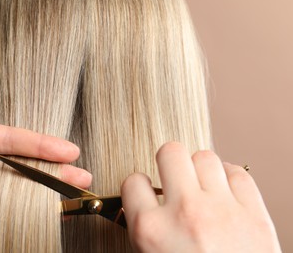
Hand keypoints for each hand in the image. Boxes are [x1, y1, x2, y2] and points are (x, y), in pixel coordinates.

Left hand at [0, 80, 91, 238]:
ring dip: (44, 189)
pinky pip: (0, 207)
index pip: (9, 138)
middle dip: (52, 168)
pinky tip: (44, 208)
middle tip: (81, 174)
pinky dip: (23, 208)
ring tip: (72, 193)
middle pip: (19, 162)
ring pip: (15, 185)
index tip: (68, 150)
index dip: (40, 144)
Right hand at [121, 142, 280, 252]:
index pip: (132, 182)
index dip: (136, 186)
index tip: (144, 190)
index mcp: (153, 232)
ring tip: (200, 185)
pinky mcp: (254, 213)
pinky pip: (238, 173)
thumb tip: (143, 209)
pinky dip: (229, 178)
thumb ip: (145, 232)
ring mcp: (222, 210)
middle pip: (170, 152)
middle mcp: (185, 213)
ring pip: (205, 156)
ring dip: (199, 169)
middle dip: (167, 161)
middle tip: (172, 175)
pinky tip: (224, 191)